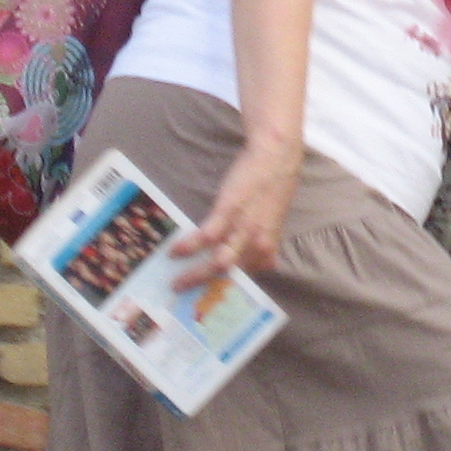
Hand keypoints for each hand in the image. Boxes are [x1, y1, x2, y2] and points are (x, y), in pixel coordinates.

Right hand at [168, 139, 299, 289]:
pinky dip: (189, 246)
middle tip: (186, 293)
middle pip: (229, 274)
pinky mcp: (229, 211)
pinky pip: (206, 236)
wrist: (276, 156)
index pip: (249, 276)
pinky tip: (174, 251)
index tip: (212, 294)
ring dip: (194, 275)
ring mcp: (243, 228)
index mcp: (268, 245)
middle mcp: (257, 242)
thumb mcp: (274, 219)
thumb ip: (266, 241)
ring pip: (217, 263)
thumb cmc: (274, 185)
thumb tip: (266, 263)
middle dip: (206, 287)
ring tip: (176, 283)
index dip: (230, 287)